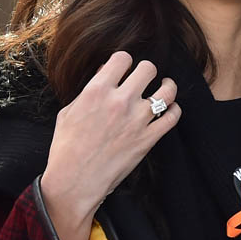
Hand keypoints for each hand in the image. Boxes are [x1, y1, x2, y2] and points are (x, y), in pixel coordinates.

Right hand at [40, 52, 179, 239]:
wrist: (74, 181)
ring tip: (165, 87)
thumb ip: (89, 90)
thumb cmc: (66, 148)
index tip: (125, 69)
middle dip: (146, 71)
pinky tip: (169, 109)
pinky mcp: (148, 139)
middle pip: (148, 68)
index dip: (124, 61)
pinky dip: (174, 110)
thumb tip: (106, 73)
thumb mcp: (69, 111)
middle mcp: (120, 101)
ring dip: (167, 86)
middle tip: (144, 78)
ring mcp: (137, 120)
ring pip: (167, 91)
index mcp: (97, 91)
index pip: (122, 58)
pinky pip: (173, 117)